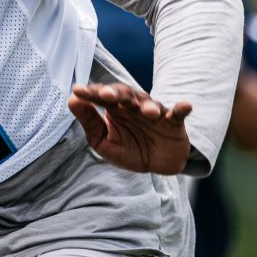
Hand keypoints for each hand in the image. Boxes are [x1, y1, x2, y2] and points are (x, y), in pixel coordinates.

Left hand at [67, 83, 192, 174]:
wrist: (157, 165)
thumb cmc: (127, 148)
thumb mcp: (103, 140)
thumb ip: (89, 122)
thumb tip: (72, 100)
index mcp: (113, 109)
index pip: (100, 97)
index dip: (90, 93)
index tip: (77, 91)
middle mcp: (133, 106)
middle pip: (124, 94)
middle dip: (116, 94)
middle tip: (107, 96)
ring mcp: (154, 113)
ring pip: (150, 104)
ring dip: (148, 106)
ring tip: (147, 112)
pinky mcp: (173, 122)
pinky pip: (178, 114)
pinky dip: (181, 109)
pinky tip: (185, 106)